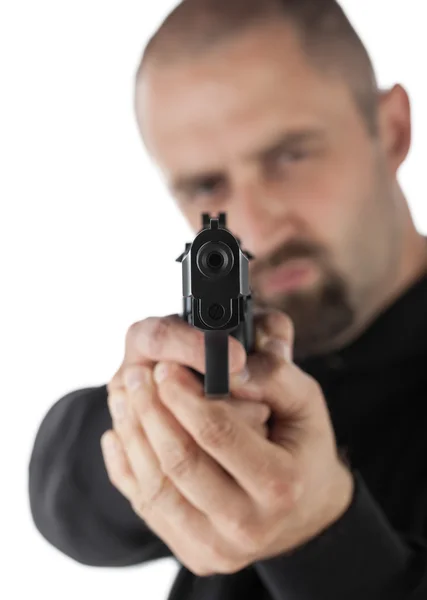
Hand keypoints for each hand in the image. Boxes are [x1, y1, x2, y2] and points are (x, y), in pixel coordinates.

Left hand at [101, 310, 353, 575]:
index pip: (218, 435)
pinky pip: (147, 507)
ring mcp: (217, 548)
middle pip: (180, 464)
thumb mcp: (305, 402)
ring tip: (122, 398)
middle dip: (150, 412)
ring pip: (155, 488)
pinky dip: (127, 468)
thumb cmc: (303, 447)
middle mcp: (248, 526)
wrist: (307, 512)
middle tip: (136, 375)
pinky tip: (118, 434)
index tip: (164, 367)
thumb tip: (225, 363)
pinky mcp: (193, 553)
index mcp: (281, 485)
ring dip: (132, 436)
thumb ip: (272, 375)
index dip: (184, 397)